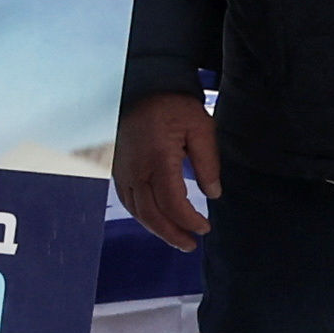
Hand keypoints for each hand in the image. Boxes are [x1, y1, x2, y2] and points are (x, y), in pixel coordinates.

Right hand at [112, 90, 219, 249]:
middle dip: (172, 234)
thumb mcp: (202, 128)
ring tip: (177, 239)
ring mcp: (124, 170)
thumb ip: (208, 163)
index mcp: (159, 158)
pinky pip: (128, 201)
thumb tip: (214, 194)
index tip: (205, 228)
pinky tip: (157, 221)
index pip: (172, 202)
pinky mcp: (119, 169)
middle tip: (191, 244)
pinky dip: (143, 216)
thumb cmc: (176, 107)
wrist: (145, 88)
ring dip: (157, 229)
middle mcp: (136, 168)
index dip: (188, 220)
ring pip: (137, 211)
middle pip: (151, 214)